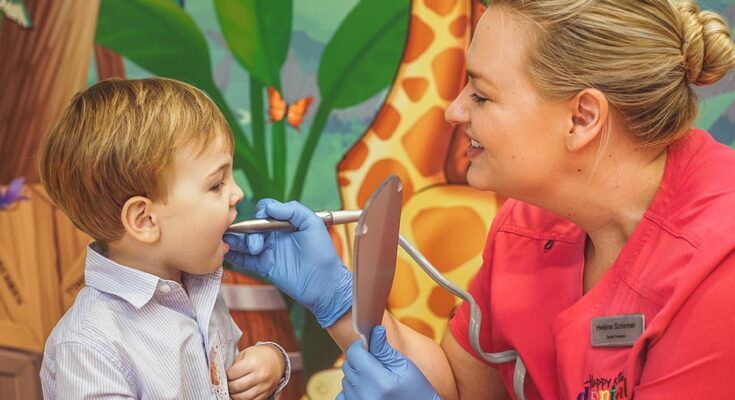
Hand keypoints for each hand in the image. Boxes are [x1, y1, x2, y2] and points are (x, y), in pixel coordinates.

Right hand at [224, 199, 351, 327]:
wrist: (324, 284)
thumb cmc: (322, 253)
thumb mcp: (312, 224)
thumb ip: (293, 210)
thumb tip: (269, 207)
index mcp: (285, 223)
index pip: (265, 210)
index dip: (261, 212)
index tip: (262, 218)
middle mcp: (275, 235)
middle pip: (252, 226)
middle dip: (248, 231)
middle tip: (257, 244)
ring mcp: (269, 251)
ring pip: (246, 242)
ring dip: (238, 242)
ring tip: (241, 246)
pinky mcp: (264, 266)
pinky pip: (245, 259)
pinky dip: (235, 256)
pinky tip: (228, 253)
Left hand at [227, 344, 284, 399]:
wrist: (276, 359)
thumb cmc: (259, 355)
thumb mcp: (245, 354)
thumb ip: (235, 365)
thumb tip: (223, 377)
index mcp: (253, 362)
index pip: (232, 374)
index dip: (226, 376)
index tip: (225, 375)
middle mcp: (260, 375)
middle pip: (236, 387)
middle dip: (228, 386)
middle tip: (227, 384)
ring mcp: (264, 385)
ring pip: (243, 397)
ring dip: (234, 395)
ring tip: (232, 390)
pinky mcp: (267, 393)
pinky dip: (244, 399)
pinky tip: (241, 394)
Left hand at [336, 326, 440, 399]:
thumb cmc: (417, 391)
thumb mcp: (405, 367)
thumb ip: (385, 350)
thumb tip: (374, 330)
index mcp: (380, 381)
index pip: (354, 353)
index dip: (361, 346)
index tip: (369, 347)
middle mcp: (365, 395)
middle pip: (348, 365)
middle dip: (359, 360)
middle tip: (376, 364)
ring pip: (345, 380)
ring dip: (357, 376)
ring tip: (375, 380)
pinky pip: (343, 395)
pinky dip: (352, 391)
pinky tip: (366, 390)